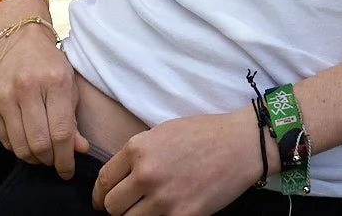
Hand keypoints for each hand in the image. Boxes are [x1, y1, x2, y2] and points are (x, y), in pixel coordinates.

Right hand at [0, 23, 87, 177]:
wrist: (18, 38)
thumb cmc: (49, 63)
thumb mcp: (69, 84)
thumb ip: (73, 119)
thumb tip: (79, 150)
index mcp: (54, 81)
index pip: (61, 132)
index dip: (66, 159)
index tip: (68, 170)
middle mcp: (26, 88)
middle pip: (39, 144)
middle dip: (50, 161)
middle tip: (56, 162)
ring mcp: (3, 96)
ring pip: (20, 147)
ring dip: (34, 158)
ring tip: (43, 154)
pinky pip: (4, 140)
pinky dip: (18, 147)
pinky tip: (26, 140)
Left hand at [93, 107, 267, 215]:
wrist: (241, 144)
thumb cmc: (204, 134)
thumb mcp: (162, 133)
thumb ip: (138, 155)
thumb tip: (120, 178)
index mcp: (138, 149)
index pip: (103, 181)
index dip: (100, 195)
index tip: (103, 201)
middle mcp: (146, 174)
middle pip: (112, 207)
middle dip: (117, 208)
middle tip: (128, 207)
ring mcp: (164, 199)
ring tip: (147, 210)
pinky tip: (167, 212)